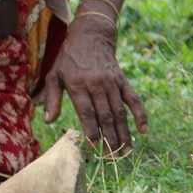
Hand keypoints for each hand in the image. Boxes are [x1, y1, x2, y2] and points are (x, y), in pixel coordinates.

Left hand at [43, 15, 147, 153]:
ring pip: (119, 111)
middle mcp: (96, 84)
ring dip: (124, 133)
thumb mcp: (54, 75)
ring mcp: (111, 82)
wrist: (90, 36)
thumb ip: (52, 99)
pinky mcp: (122, 80)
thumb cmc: (68, 59)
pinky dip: (140, 114)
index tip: (94, 147)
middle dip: (109, 138)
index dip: (92, 130)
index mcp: (77, 84)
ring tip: (126, 151)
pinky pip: (133, 99)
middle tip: (112, 157)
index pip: (86, 112)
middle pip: (105, 115)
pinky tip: (143, 130)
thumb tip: (49, 121)